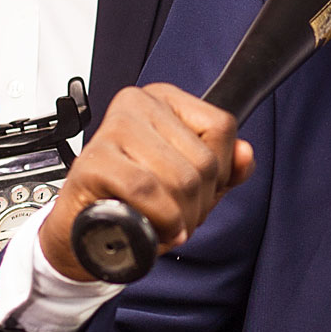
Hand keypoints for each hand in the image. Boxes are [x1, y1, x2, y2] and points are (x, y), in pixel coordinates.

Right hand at [35, 83, 251, 280]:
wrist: (85, 232)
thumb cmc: (136, 203)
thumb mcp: (191, 185)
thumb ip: (224, 168)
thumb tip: (245, 155)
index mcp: (163, 99)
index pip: (221, 127)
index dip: (220, 171)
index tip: (199, 190)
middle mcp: (137, 103)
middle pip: (203, 160)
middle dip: (198, 204)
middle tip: (178, 218)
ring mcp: (113, 127)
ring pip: (180, 179)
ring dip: (179, 219)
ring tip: (165, 226)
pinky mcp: (95, 158)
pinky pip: (147, 190)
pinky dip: (158, 219)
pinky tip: (151, 228)